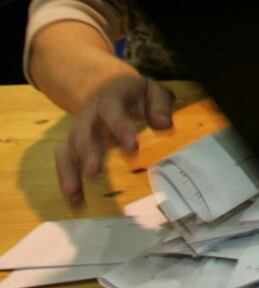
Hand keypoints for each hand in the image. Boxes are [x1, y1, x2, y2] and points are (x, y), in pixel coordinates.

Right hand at [56, 75, 174, 205]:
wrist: (106, 86)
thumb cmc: (136, 94)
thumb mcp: (152, 91)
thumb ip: (160, 105)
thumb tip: (164, 125)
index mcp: (111, 98)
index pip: (112, 110)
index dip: (120, 127)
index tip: (132, 147)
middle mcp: (90, 115)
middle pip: (83, 131)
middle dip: (87, 151)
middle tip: (94, 171)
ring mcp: (80, 130)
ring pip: (68, 148)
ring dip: (70, 171)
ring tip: (75, 195)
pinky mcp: (74, 144)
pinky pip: (65, 160)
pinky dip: (67, 180)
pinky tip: (75, 201)